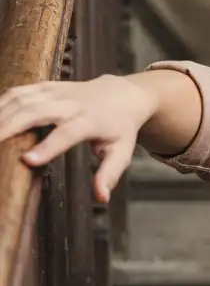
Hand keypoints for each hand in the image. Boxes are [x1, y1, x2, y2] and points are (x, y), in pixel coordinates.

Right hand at [0, 74, 156, 202]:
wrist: (121, 96)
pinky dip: (0, 104)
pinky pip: (18, 92)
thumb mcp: (122, 152)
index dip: (47, 147)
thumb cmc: (120, 129)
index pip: (66, 134)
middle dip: (9, 127)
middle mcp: (71, 104)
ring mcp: (56, 92)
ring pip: (22, 100)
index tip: (27, 160)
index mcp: (90, 122)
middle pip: (35, 112)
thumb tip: (101, 198)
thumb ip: (109, 174)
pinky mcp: (45, 87)